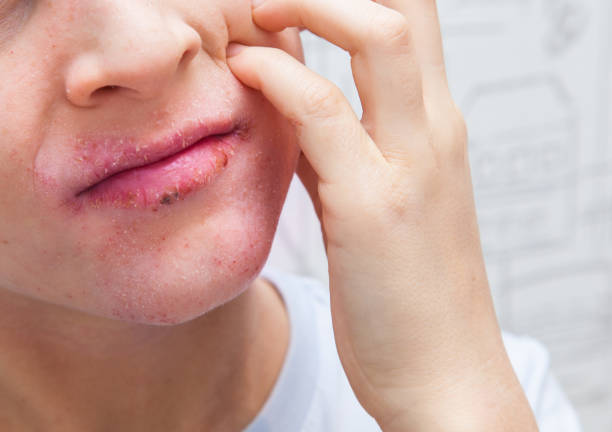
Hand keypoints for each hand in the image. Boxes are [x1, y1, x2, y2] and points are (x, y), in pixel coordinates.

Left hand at [227, 0, 537, 429]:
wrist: (442, 372)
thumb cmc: (405, 289)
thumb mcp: (372, 195)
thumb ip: (336, 142)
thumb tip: (291, 96)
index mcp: (435, 127)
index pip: (412, 20)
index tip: (297, 2)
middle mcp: (433, 131)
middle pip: (404, 7)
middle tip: (268, 1)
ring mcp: (410, 164)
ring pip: (378, 36)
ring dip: (308, 6)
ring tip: (254, 15)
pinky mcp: (373, 207)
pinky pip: (324, 114)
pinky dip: (281, 80)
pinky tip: (246, 72)